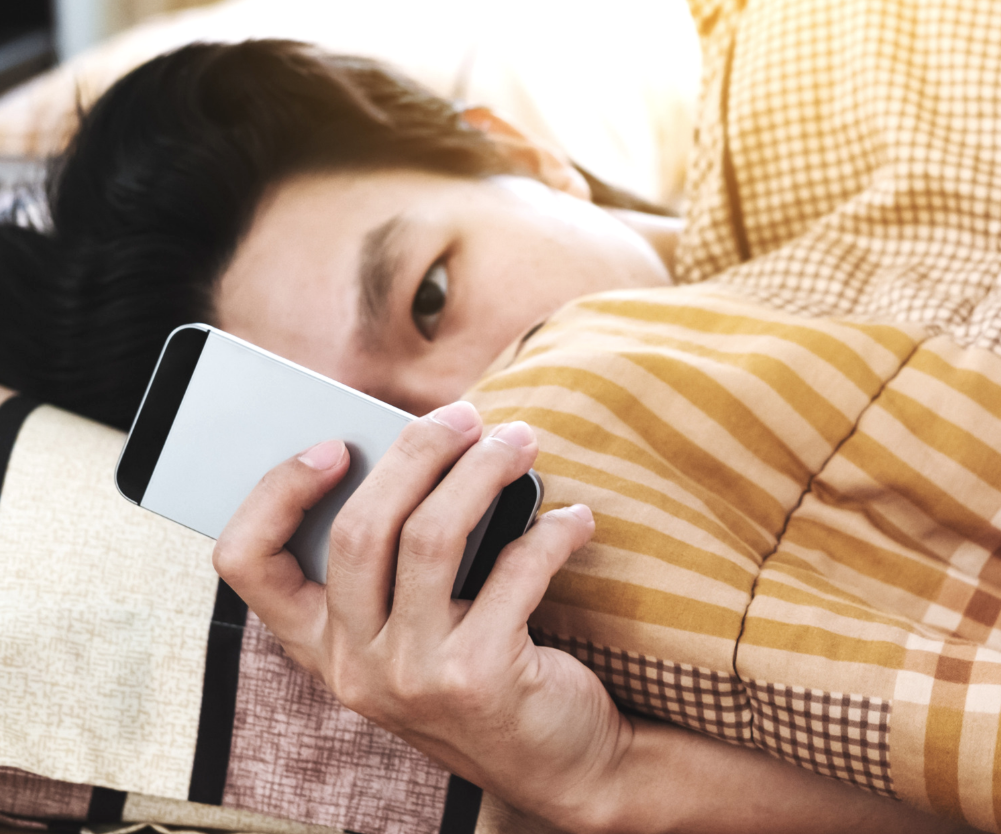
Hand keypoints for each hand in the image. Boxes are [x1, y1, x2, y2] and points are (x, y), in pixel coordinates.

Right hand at [214, 401, 625, 827]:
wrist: (561, 764)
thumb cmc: (485, 670)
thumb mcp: (417, 627)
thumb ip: (397, 558)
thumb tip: (423, 442)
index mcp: (318, 644)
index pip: (244, 562)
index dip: (276, 491)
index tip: (334, 443)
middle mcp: (351, 666)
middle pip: (358, 528)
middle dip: (416, 453)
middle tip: (467, 416)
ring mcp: (411, 678)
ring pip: (432, 537)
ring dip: (484, 472)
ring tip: (522, 443)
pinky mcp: (480, 679)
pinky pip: (514, 570)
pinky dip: (552, 531)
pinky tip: (576, 520)